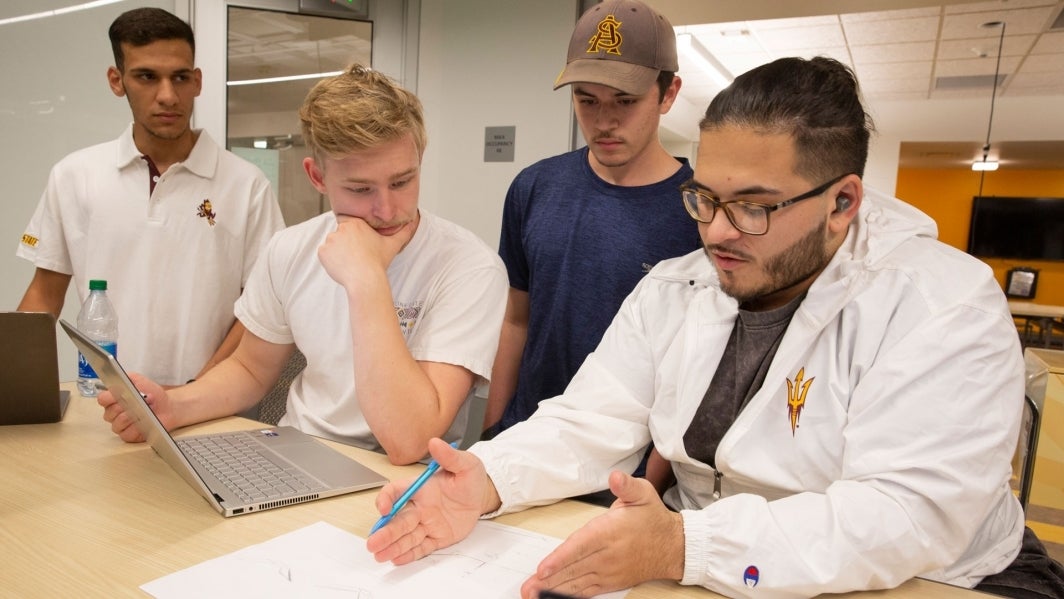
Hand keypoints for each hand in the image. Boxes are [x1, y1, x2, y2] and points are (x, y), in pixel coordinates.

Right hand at [97, 372, 173, 442]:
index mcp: (113, 398)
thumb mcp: (140, 380)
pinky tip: (143, 422)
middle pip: (109, 413)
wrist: (166, 406)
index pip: (102, 399)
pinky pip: (126, 434)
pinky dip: (136, 428)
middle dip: (124, 406)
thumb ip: (128, 377)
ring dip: (131, 417)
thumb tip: (118, 381)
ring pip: (117, 424)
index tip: (119, 394)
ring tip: (142, 411)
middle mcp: (113, 413)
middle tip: (137, 402)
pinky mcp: (128, 435)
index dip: (109, 398)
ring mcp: (120, 425)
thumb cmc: (152, 394)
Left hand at [318, 216, 413, 289]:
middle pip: (340, 234)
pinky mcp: (322, 251)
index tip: (358, 245)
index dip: (353, 235)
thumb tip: (413, 223)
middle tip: (356, 256)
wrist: (365, 279)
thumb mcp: (392, 244)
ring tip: (350, 262)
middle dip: (346, 243)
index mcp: (356, 223)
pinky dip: (330, 260)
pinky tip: (342, 266)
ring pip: (332, 244)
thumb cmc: (378, 262)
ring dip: (337, 251)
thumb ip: (403, 232)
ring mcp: (330, 240)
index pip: (349, 224)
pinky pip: (324, 254)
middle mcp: (341, 228)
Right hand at [366, 438, 494, 564]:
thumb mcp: (465, 464)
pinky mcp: (437, 538)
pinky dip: (409, 554)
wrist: (483, 496)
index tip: (384, 509)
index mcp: (421, 488)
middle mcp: (420, 507)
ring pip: (406, 536)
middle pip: (398, 520)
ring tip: (378, 555)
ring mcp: (427, 524)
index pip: (396, 492)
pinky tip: (396, 560)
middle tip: (372, 543)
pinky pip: (421, 547)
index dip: (387, 499)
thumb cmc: (470, 477)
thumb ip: (449, 457)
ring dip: (392, 545)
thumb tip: (435, 442)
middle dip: (385, 531)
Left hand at [521, 471, 685, 598]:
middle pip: (573, 569)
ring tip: (533, 595)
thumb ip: (626, 485)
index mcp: (610, 532)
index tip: (543, 568)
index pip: (581, 546)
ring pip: (577, 583)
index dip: (561, 559)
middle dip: (548, 579)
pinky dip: (570, 596)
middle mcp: (607, 555)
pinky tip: (554, 598)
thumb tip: (615, 477)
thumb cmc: (653, 519)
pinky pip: (587, 591)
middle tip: (527, 587)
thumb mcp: (643, 493)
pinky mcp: (610, 582)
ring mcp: (608, 572)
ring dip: (553, 591)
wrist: (673, 546)